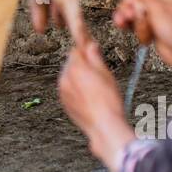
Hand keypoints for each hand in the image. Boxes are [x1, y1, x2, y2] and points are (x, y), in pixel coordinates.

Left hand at [58, 40, 134, 168]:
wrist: (104, 126)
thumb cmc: (108, 101)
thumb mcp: (106, 74)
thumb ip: (95, 57)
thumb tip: (90, 45)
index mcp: (75, 68)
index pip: (76, 50)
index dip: (86, 51)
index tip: (93, 53)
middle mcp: (65, 78)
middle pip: (71, 63)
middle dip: (81, 65)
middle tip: (97, 74)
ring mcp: (62, 91)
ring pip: (69, 76)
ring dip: (78, 77)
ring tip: (94, 87)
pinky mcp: (64, 102)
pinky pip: (68, 89)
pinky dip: (75, 89)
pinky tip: (89, 96)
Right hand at [113, 0, 171, 80]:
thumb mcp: (158, 10)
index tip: (128, 6)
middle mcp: (157, 1)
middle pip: (133, 1)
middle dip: (129, 12)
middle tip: (129, 19)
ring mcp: (153, 14)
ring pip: (133, 14)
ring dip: (135, 24)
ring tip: (143, 31)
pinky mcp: (150, 26)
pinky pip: (136, 25)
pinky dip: (138, 31)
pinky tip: (145, 37)